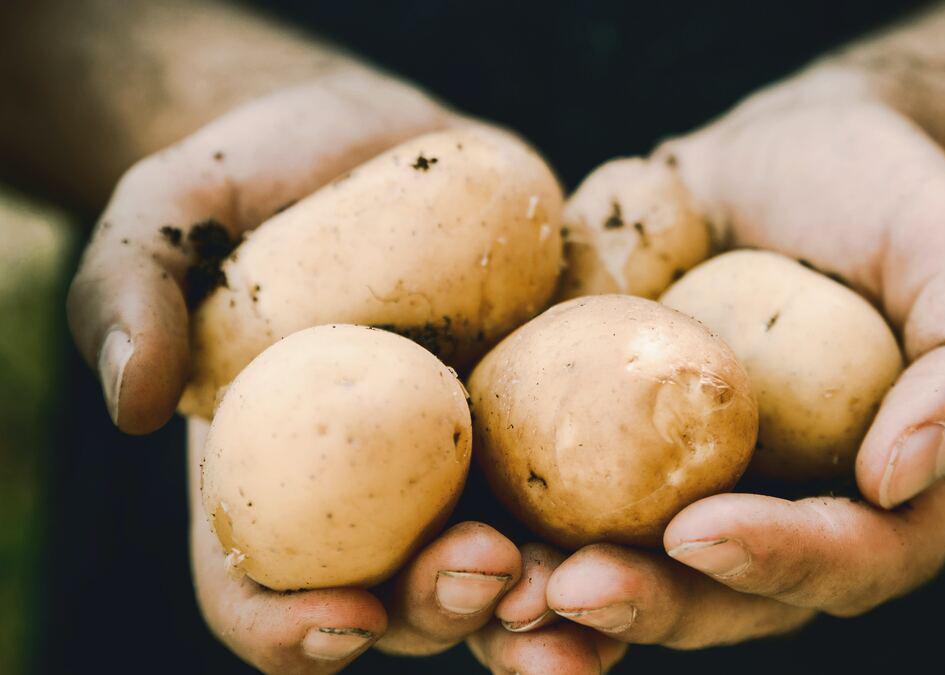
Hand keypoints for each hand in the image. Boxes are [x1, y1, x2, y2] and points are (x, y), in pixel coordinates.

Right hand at [75, 69, 620, 671]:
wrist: (366, 140)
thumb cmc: (251, 183)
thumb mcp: (168, 215)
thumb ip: (128, 291)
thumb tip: (132, 399)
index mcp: (267, 485)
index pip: (259, 594)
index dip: (290, 629)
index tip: (343, 618)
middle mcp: (371, 502)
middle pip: (401, 601)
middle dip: (444, 609)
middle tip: (488, 568)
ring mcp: (465, 469)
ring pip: (507, 571)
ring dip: (548, 598)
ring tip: (583, 574)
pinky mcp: (545, 420)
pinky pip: (585, 486)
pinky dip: (618, 515)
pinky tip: (662, 512)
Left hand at [545, 64, 944, 648]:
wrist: (772, 160)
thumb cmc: (879, 200)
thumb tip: (905, 475)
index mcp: (880, 501)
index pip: (845, 561)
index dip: (779, 562)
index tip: (705, 532)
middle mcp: (776, 518)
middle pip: (721, 601)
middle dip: (650, 605)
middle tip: (576, 588)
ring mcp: (682, 496)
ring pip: (627, 584)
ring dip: (558, 609)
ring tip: (499, 592)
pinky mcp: (602, 458)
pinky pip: (553, 517)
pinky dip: (503, 538)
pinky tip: (453, 537)